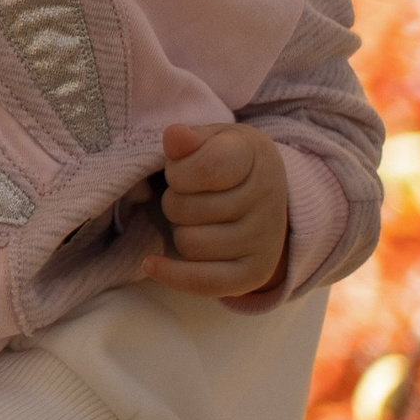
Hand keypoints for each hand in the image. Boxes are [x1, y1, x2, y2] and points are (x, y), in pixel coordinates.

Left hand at [147, 120, 289, 296]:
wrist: (264, 192)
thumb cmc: (225, 160)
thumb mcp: (209, 139)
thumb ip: (188, 138)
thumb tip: (174, 137)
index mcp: (255, 156)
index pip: (204, 169)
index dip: (178, 171)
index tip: (181, 167)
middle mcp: (268, 200)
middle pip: (185, 208)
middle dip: (175, 200)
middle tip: (191, 194)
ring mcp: (265, 241)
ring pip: (189, 243)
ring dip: (180, 230)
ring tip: (197, 218)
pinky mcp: (255, 273)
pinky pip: (206, 283)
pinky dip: (175, 276)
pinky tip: (151, 263)